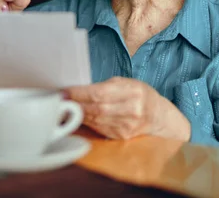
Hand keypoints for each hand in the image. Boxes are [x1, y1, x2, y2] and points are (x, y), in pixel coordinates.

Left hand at [63, 77, 190, 140]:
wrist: (157, 116)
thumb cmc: (139, 94)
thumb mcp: (126, 83)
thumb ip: (104, 86)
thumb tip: (77, 91)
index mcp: (132, 91)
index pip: (99, 93)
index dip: (79, 93)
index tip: (64, 91)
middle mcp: (132, 110)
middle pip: (96, 108)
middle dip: (75, 104)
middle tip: (60, 100)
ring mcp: (127, 125)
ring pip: (95, 120)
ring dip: (78, 113)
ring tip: (66, 107)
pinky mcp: (122, 136)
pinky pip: (99, 128)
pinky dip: (87, 122)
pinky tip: (79, 116)